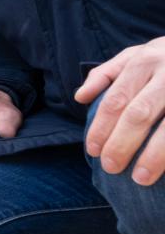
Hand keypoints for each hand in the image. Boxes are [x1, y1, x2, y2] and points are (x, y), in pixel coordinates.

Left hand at [76, 37, 164, 185]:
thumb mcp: (137, 54)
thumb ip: (107, 74)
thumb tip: (80, 97)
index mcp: (144, 61)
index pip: (115, 100)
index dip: (101, 127)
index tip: (93, 151)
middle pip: (138, 114)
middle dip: (121, 144)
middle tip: (110, 167)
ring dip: (154, 155)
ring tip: (140, 178)